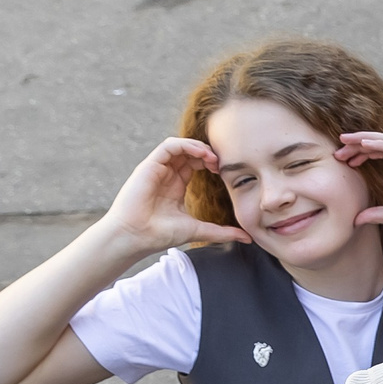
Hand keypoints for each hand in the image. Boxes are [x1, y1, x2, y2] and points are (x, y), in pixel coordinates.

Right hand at [101, 137, 251, 254]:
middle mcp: (166, 175)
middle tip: (222, 164)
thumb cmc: (159, 234)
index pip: (195, 165)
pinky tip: (200, 153)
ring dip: (198, 147)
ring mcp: (157, 169)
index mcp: (175, 186)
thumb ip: (222, 232)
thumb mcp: (198, 230)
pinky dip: (185, 145)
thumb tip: (248, 238)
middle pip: (189, 153)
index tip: (225, 173)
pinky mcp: (149, 166)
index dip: (211, 164)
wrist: (134, 237)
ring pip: (180, 146)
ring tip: (212, 158)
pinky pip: (168, 146)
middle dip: (208, 154)